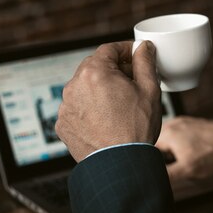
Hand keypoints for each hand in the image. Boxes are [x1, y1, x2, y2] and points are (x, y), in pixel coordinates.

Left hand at [55, 41, 161, 161]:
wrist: (119, 165)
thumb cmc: (136, 128)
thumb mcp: (149, 89)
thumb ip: (145, 62)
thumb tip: (143, 47)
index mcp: (94, 72)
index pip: (109, 49)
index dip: (125, 50)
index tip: (136, 56)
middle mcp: (73, 86)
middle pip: (94, 66)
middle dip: (113, 69)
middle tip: (132, 79)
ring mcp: (65, 106)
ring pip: (85, 87)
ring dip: (100, 88)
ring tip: (120, 103)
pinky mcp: (62, 124)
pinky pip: (77, 107)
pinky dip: (90, 107)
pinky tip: (106, 118)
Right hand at [156, 116, 212, 181]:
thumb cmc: (211, 154)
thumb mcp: (187, 170)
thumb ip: (167, 174)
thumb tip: (153, 177)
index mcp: (168, 133)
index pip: (147, 146)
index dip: (150, 159)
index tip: (157, 166)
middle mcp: (173, 123)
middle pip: (156, 140)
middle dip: (160, 154)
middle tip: (172, 163)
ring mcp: (183, 121)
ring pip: (167, 136)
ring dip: (169, 148)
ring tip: (180, 157)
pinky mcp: (191, 122)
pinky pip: (177, 131)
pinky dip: (177, 141)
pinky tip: (187, 150)